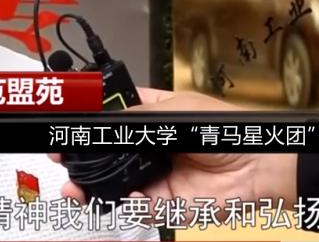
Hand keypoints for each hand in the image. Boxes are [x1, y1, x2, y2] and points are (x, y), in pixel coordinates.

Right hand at [50, 88, 298, 216]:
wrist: (258, 168)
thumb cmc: (223, 129)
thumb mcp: (177, 110)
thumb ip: (138, 114)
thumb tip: (103, 117)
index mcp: (149, 116)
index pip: (111, 117)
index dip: (89, 121)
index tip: (66, 121)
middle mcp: (148, 147)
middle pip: (105, 152)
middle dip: (80, 155)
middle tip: (60, 156)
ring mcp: (152, 176)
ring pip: (111, 183)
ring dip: (89, 185)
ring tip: (73, 186)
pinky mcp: (162, 204)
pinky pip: (133, 207)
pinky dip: (124, 203)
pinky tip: (128, 195)